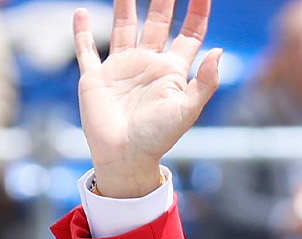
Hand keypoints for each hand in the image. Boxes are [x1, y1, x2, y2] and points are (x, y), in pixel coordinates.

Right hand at [75, 0, 221, 197]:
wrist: (124, 159)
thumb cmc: (157, 139)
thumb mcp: (186, 110)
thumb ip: (204, 82)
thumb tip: (220, 50)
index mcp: (171, 70)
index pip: (189, 33)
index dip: (197, 12)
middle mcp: (148, 64)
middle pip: (158, 21)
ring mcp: (121, 69)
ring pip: (124, 26)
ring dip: (125, 4)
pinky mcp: (95, 78)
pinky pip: (87, 50)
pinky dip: (82, 32)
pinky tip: (81, 12)